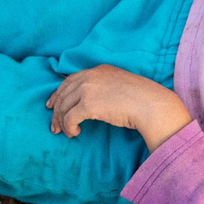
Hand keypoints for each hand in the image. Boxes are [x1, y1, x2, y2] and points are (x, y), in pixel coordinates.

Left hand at [47, 64, 192, 149]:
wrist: (151, 104)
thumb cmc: (142, 99)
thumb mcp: (120, 85)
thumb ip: (104, 87)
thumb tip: (91, 102)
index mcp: (99, 70)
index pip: (70, 80)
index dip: (58, 94)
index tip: (52, 106)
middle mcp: (91, 76)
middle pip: (63, 94)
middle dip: (56, 111)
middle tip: (54, 126)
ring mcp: (89, 89)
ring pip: (63, 107)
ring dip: (61, 122)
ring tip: (65, 132)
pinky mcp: (88, 105)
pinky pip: (69, 118)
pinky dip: (69, 127)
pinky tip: (75, 133)